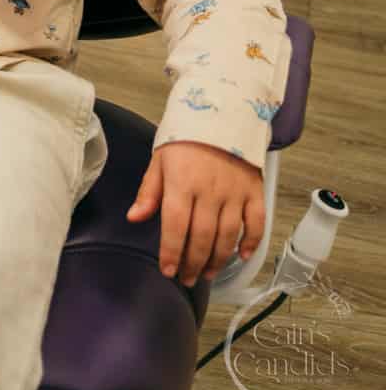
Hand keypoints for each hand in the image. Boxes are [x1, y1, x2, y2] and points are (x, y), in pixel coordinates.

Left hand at [127, 142, 265, 285]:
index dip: (171, 252)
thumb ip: (149, 191)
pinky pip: (256, 223)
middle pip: (202, 237)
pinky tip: (241, 256)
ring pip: (227, 236)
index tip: (168, 270)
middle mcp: (209, 190)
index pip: (175, 226)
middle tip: (188, 278)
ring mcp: (234, 192)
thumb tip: (134, 217)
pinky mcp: (254, 191)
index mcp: (182, 182)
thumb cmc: (186, 138)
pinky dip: (251, 243)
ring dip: (218, 260)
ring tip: (208, 273)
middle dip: (193, 264)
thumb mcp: (160, 159)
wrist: (221, 111)